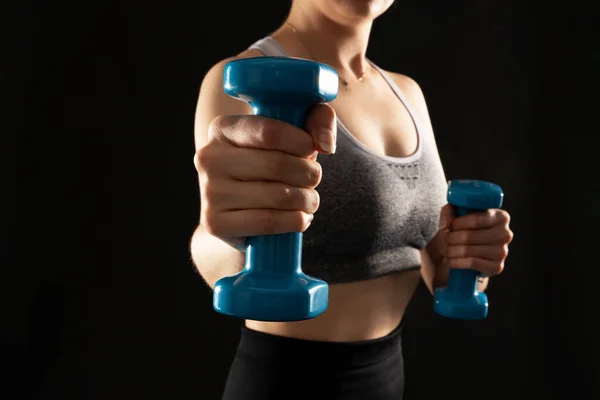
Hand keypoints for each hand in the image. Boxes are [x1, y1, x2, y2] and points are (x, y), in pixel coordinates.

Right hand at [193, 104, 336, 250]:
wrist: (242, 211)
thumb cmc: (273, 163)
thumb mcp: (295, 132)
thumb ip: (318, 120)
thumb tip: (325, 144)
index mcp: (222, 128)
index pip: (269, 131)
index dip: (301, 142)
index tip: (311, 150)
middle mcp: (209, 158)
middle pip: (277, 165)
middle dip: (308, 174)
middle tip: (313, 180)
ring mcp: (209, 192)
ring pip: (277, 195)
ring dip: (307, 200)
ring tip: (310, 200)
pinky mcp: (215, 223)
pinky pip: (268, 222)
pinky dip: (295, 221)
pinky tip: (300, 218)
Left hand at [438, 204, 513, 276]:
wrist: (466, 255)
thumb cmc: (463, 230)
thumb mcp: (456, 216)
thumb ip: (450, 210)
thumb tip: (448, 219)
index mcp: (500, 216)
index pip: (474, 219)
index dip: (457, 223)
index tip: (449, 226)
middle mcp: (505, 233)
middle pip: (469, 236)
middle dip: (450, 238)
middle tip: (443, 240)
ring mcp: (502, 251)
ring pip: (468, 250)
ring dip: (451, 251)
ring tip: (444, 250)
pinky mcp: (497, 267)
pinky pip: (472, 263)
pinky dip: (457, 262)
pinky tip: (450, 261)